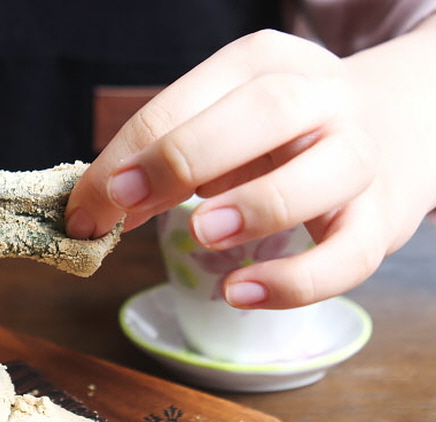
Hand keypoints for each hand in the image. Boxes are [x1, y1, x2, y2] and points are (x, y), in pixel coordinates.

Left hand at [66, 27, 435, 308]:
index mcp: (262, 64)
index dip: (126, 155)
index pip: (182, 102)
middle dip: (181, 158)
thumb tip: (99, 210)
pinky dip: (295, 282)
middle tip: (123, 206)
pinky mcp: (381, 219)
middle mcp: (320, 97)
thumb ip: (164, 162)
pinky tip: (241, 293)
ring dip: (254, 205)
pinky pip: (348, 255)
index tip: (83, 205)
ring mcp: (359, 156)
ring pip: (320, 173)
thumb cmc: (283, 132)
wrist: (402, 125)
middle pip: (261, 112)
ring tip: (201, 233)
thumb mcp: (222, 125)